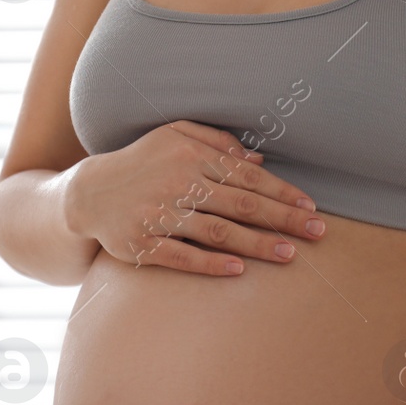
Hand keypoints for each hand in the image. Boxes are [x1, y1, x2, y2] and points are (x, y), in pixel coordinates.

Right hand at [63, 119, 326, 275]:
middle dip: (282, 219)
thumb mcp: (173, 135)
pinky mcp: (141, 245)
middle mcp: (176, 183)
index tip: (309, 207)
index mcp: (189, 155)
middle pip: (240, 203)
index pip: (246, 175)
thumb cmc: (141, 162)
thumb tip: (259, 158)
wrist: (87, 194)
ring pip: (217, 231)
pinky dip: (211, 263)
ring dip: (257, 243)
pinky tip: (239, 269)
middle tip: (317, 232)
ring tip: (289, 254)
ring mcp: (158, 215)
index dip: (280, 192)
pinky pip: (182, 256)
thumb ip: (216, 140)